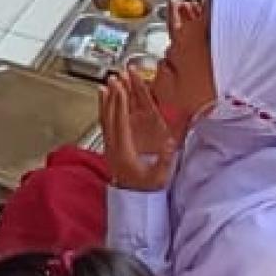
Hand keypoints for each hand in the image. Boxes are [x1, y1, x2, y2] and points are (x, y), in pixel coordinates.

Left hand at [100, 68, 178, 191]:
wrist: (133, 198)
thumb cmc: (146, 187)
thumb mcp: (159, 177)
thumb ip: (164, 160)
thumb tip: (170, 144)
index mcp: (124, 150)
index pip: (121, 121)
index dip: (120, 103)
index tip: (120, 88)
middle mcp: (114, 145)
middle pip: (111, 115)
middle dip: (113, 95)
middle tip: (115, 77)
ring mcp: (111, 144)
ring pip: (107, 117)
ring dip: (107, 99)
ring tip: (108, 82)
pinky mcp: (111, 145)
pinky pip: (106, 123)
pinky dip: (105, 108)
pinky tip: (105, 98)